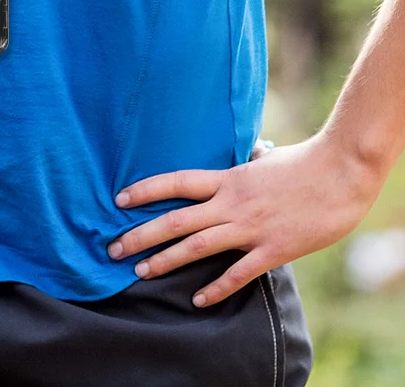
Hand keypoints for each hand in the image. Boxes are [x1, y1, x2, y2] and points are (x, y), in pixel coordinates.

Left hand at [108, 133, 382, 305]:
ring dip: (166, 260)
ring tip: (140, 272)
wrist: (340, 174)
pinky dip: (217, 288)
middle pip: (176, 219)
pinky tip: (198, 299)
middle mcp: (231, 203)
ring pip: (197, 246)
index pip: (175, 182)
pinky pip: (238, 273)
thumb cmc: (303, 163)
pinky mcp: (273, 250)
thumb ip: (244, 164)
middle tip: (113, 248)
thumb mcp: (263, 159)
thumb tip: (243, 154)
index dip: (145, 190)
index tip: (118, 200)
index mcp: (227, 178)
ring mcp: (251, 228)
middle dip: (141, 235)